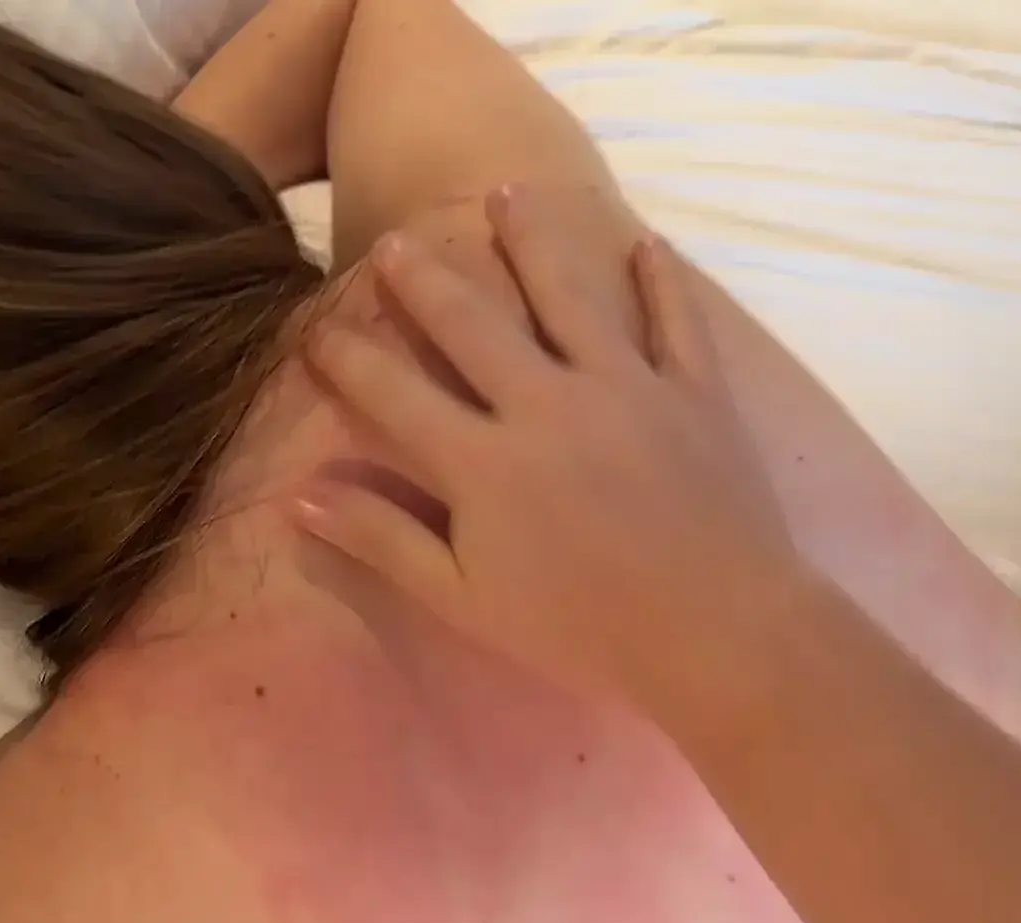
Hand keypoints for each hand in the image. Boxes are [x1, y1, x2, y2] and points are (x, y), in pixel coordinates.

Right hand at [296, 186, 805, 703]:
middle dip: (425, 280)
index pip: (394, 394)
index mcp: (481, 460)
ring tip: (508, 191)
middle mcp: (546, 401)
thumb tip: (300, 495)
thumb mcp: (464, 598)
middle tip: (395, 242)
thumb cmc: (582, 630)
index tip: (315, 330)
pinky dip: (659, 279)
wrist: (720, 633)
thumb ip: (384, 539)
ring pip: (568, 293)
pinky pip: (674, 318)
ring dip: (534, 239)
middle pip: (471, 323)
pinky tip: (645, 242)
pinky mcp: (694, 390)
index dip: (348, 359)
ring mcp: (625, 386)